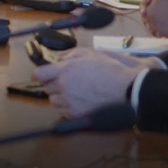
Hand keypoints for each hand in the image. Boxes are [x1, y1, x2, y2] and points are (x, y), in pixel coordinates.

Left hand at [33, 48, 157, 117]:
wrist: (128, 89)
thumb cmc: (113, 71)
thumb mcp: (91, 53)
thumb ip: (70, 54)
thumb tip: (59, 56)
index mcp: (66, 70)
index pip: (39, 73)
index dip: (41, 73)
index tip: (44, 73)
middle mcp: (64, 87)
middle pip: (46, 87)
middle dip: (53, 83)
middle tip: (66, 81)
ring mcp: (69, 102)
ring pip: (54, 100)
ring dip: (60, 96)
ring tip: (75, 92)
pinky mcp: (76, 114)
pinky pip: (63, 111)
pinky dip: (68, 107)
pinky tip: (79, 101)